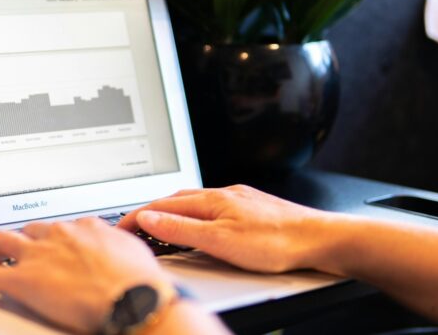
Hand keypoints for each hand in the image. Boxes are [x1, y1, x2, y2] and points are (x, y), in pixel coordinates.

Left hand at [0, 217, 172, 333]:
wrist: (134, 299)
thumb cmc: (141, 282)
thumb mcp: (135, 253)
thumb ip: (119, 246)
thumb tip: (122, 250)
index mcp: (85, 228)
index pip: (63, 226)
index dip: (55, 236)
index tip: (53, 243)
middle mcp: (59, 235)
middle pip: (30, 229)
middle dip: (23, 238)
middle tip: (19, 248)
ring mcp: (39, 255)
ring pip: (4, 240)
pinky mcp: (23, 280)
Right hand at [117, 185, 337, 272]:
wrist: (319, 239)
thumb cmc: (276, 242)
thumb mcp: (220, 241)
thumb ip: (181, 230)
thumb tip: (149, 219)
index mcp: (210, 201)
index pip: (161, 206)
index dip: (136, 216)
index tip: (119, 226)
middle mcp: (222, 194)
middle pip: (174, 200)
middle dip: (150, 212)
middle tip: (133, 227)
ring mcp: (237, 199)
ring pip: (193, 202)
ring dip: (171, 213)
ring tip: (159, 226)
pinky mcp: (250, 208)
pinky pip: (210, 207)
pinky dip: (193, 216)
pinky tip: (199, 225)